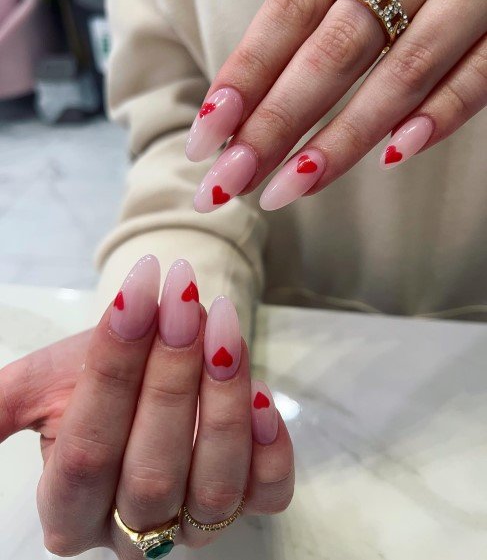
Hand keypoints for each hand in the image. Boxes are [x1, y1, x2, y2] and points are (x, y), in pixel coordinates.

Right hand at [0, 256, 293, 557]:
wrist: (155, 359)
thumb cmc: (99, 370)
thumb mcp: (44, 382)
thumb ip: (1, 403)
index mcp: (70, 507)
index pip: (85, 453)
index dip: (111, 371)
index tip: (135, 297)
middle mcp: (132, 528)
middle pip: (151, 471)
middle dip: (170, 377)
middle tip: (182, 303)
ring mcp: (194, 522)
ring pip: (213, 485)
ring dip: (221, 401)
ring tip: (221, 330)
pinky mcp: (250, 503)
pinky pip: (269, 494)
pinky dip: (271, 449)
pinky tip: (260, 395)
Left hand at [186, 0, 486, 211]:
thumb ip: (321, 11)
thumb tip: (253, 100)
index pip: (290, 11)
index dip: (244, 77)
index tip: (205, 138)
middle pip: (335, 49)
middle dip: (276, 122)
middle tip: (230, 180)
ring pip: (404, 68)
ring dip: (343, 137)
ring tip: (288, 188)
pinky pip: (483, 69)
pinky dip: (442, 113)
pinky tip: (394, 155)